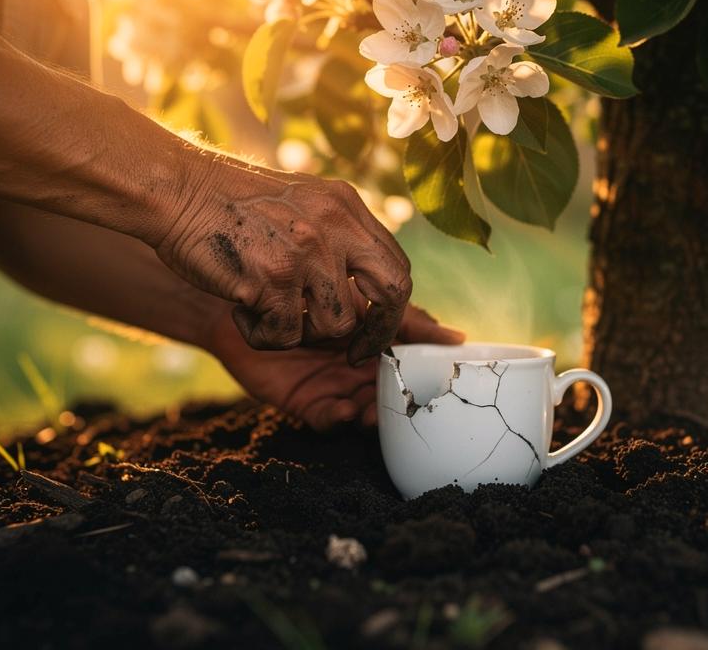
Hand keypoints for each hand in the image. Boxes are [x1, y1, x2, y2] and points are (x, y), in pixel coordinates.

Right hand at [156, 160, 411, 363]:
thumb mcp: (302, 202)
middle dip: (377, 333)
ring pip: (334, 326)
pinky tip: (240, 309)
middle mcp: (335, 227)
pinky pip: (285, 335)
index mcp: (346, 207)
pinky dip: (261, 335)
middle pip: (392, 294)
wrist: (175, 188)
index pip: (396, 266)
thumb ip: (338, 236)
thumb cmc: (231, 203)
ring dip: (301, 332)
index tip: (374, 327)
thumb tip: (369, 289)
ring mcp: (306, 252)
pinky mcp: (272, 278)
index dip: (391, 307)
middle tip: (354, 352)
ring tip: (266, 308)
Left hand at [205, 302, 464, 429]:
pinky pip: (328, 420)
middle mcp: (364, 371)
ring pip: (365, 412)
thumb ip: (407, 320)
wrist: (249, 297)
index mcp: (384, 347)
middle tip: (402, 407)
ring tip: (372, 413)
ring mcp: (339, 388)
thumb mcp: (366, 301)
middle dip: (398, 407)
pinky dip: (337, 420)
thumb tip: (458, 338)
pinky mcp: (309, 404)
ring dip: (372, 417)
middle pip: (391, 398)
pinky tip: (343, 412)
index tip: (435, 388)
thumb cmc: (308, 287)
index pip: (412, 373)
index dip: (424, 384)